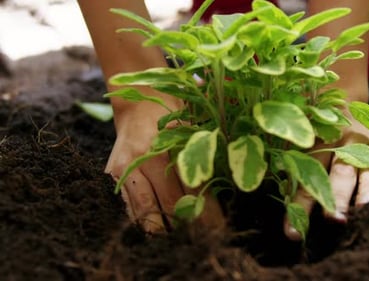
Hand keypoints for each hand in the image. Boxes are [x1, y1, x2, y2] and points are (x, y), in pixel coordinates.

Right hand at [105, 101, 223, 232]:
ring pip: (145, 211)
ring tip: (180, 241)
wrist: (138, 104)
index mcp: (170, 145)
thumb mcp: (192, 131)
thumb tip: (223, 192)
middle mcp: (146, 158)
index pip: (192, 188)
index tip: (217, 228)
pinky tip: (158, 230)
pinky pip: (128, 207)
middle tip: (202, 240)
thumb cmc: (173, 118)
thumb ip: (203, 158)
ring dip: (164, 230)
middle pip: (169, 203)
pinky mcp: (112, 175)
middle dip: (188, 226)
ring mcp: (126, 168)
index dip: (206, 212)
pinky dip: (143, 221)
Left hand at [283, 118, 368, 240]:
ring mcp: (368, 144)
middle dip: (338, 197)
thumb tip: (284, 213)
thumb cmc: (316, 133)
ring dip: (368, 189)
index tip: (293, 233)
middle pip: (340, 174)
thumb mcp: (302, 147)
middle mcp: (344, 145)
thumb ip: (296, 174)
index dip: (300, 206)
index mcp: (317, 146)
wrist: (339, 100)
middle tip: (335, 220)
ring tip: (367, 208)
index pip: (308, 179)